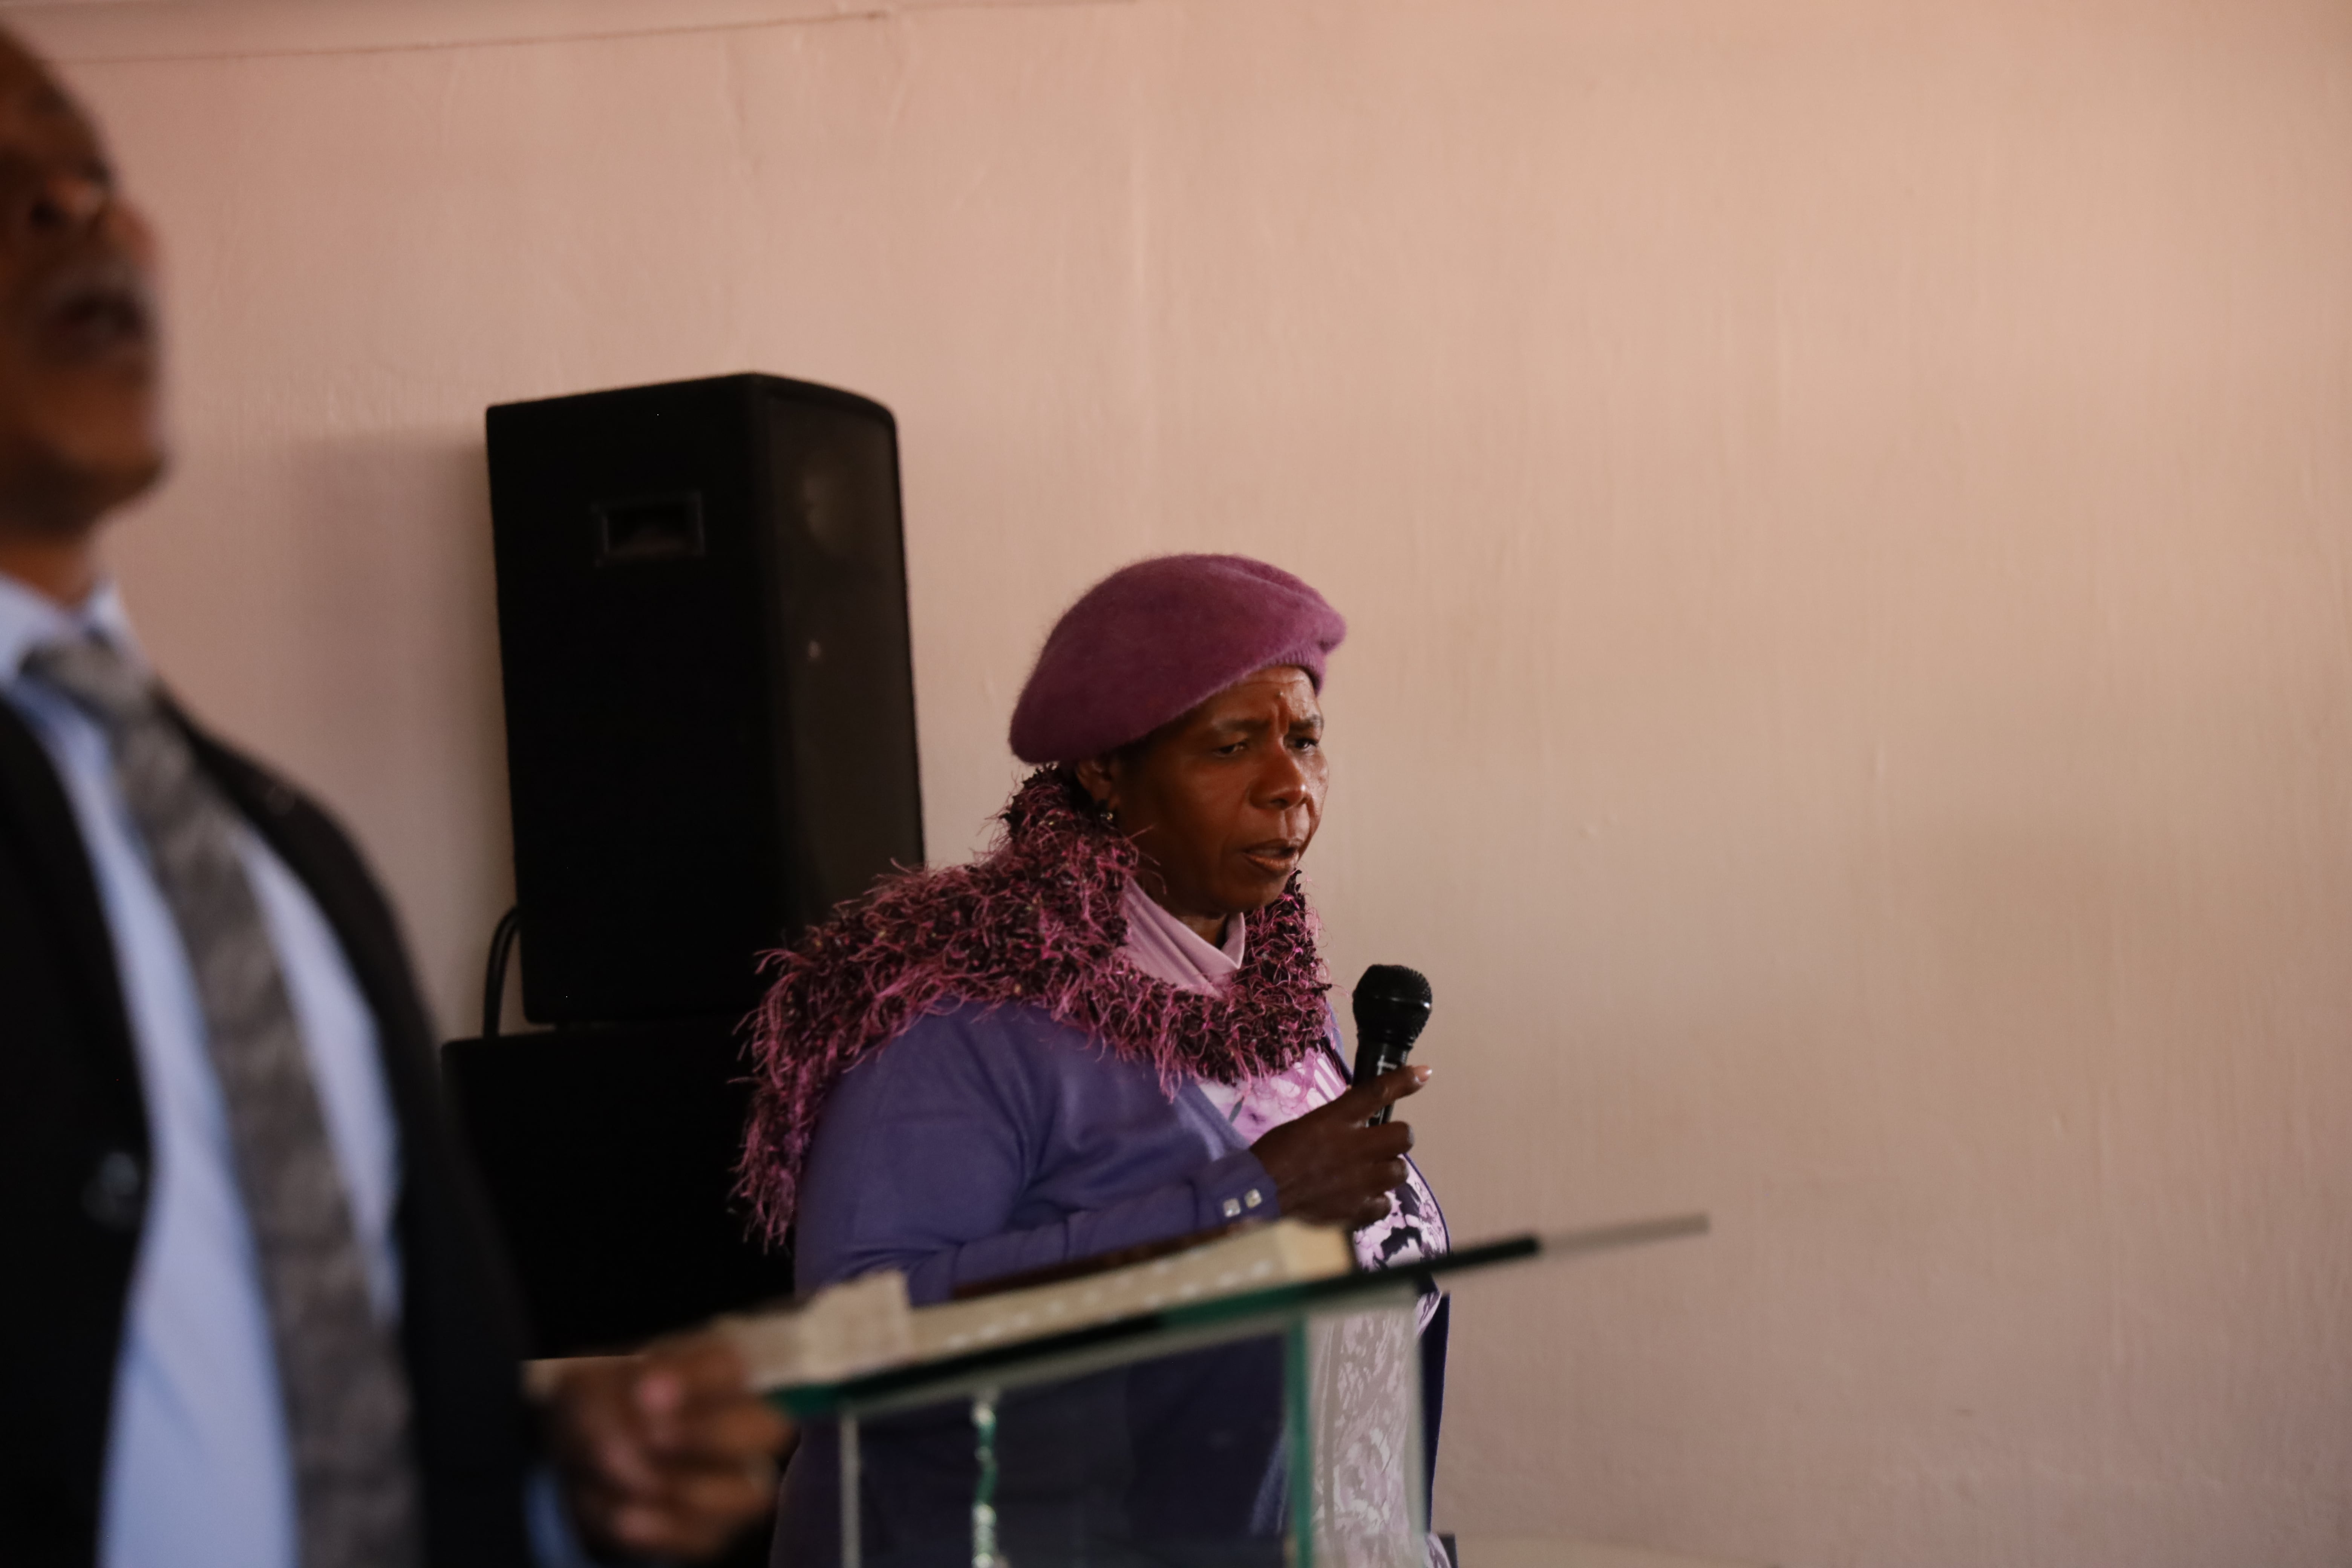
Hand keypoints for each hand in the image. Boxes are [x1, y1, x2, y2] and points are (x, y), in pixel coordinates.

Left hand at [544, 1332, 794, 1560]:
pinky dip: (661, 1529)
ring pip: (749, 1493)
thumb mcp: (590, 1390)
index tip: (645, 1393)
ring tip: (623, 1479)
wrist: (581, 1467)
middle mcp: (742, 1422)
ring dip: (681, 1487)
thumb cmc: (599, 1411)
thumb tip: (643, 1410)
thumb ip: (617, 1396)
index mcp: (714, 1372)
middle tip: (653, 1438)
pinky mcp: (714, 1530)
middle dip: (708, 1435)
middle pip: (767, 1428)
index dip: (694, 1379)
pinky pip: (706, 1537)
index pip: (730, 1366)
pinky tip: (623, 1516)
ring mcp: (736, 1481)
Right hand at [1249, 1064, 1431, 1226]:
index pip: (1377, 1092)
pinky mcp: (1358, 1209)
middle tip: (1378, 1145)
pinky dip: (1376, 1200)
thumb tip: (1358, 1122)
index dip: (1404, 1081)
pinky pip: (1385, 1204)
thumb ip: (1337, 1122)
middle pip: (1404, 1136)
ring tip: (1368, 1173)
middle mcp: (1354, 1147)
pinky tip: (1360, 1197)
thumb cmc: (1275, 1155)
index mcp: (1336, 1120)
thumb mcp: (1306, 1125)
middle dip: (1395, 1139)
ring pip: (1400, 1171)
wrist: (1258, 1194)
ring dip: (1387, 1169)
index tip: (1424, 1074)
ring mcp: (1360, 1181)